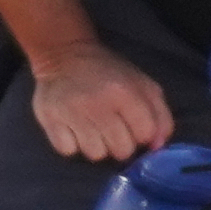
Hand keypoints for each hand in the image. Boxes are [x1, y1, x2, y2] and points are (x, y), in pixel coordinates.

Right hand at [30, 41, 171, 162]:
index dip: (142, 134)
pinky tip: (73, 128)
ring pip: (95, 155)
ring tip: (92, 127)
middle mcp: (98, 103)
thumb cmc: (108, 73)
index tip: (134, 126)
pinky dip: (72, 144)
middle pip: (121, 151)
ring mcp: (72, 113)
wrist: (64, 55)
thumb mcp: (142, 83)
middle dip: (120, 143)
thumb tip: (157, 146)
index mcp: (124, 91)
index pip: (145, 134)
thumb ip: (160, 114)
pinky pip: (68, 151)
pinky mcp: (50, 120)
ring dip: (97, 145)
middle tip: (112, 127)